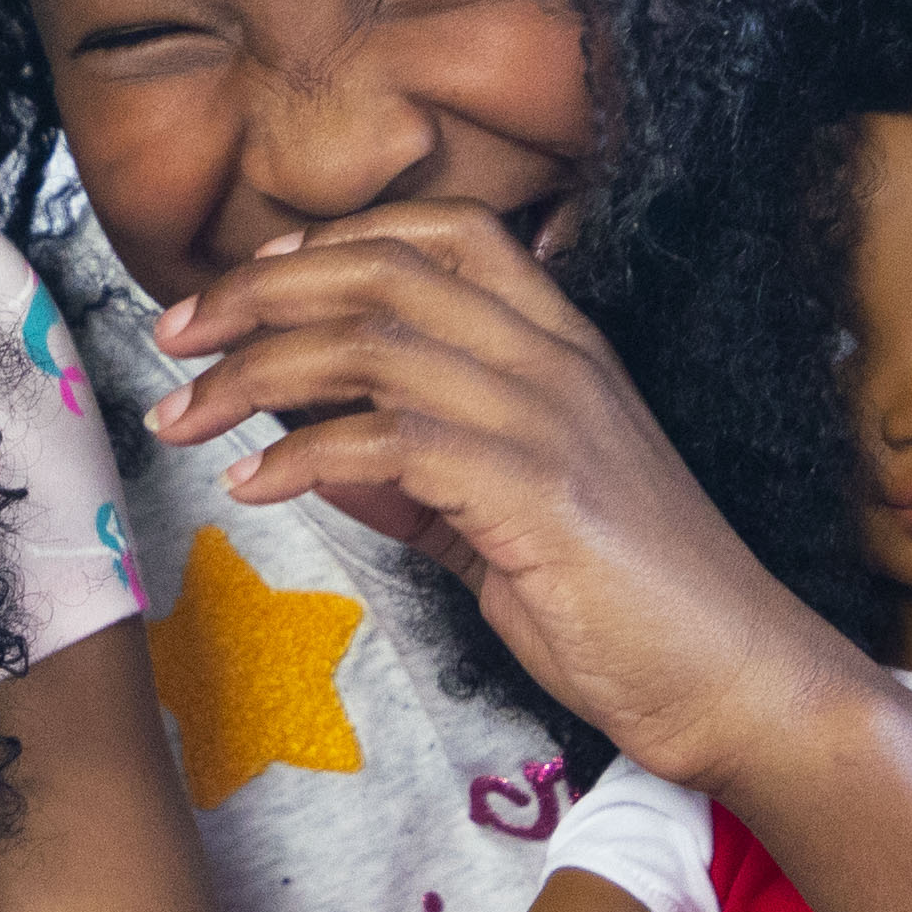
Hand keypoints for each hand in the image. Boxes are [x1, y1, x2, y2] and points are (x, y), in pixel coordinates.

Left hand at [140, 205, 853, 794]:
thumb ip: (421, 479)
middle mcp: (554, 359)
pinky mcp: (535, 487)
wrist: (736, 677)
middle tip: (175, 336)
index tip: (250, 277)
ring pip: (371, 343)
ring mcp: (548, 416)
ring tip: (185, 415)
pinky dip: (303, 455)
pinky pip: (390, 440)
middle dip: (257, 295)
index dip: (333, 241)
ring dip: (254, 374)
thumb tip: (320, 455)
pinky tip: (253, 485)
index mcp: (561, 347)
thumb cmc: (628, 606)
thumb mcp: (505, 521)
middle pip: (381, 272)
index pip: (441, 235)